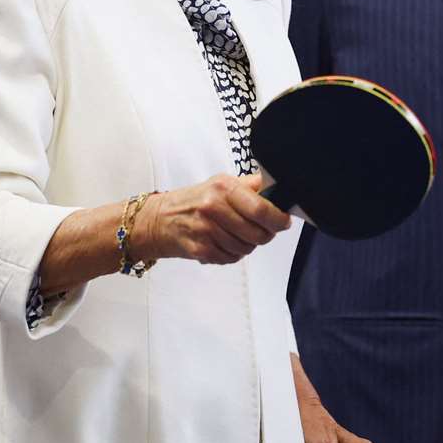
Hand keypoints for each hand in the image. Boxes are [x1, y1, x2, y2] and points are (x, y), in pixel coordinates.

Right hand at [136, 173, 291, 265]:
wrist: (158, 220)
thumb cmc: (195, 201)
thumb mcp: (220, 184)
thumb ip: (250, 186)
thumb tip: (278, 186)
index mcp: (223, 187)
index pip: (262, 209)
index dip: (279, 220)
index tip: (284, 222)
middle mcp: (214, 207)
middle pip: (258, 233)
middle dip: (265, 235)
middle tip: (261, 230)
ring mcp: (206, 230)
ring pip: (247, 248)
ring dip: (247, 245)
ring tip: (236, 235)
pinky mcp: (201, 249)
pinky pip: (231, 258)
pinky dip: (232, 254)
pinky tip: (223, 243)